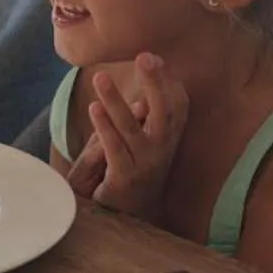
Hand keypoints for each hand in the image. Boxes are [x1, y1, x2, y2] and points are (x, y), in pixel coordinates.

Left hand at [75, 53, 187, 219]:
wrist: (127, 215)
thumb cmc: (134, 169)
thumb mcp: (144, 140)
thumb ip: (145, 116)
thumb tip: (148, 82)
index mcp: (170, 138)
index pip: (178, 105)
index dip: (169, 81)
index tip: (154, 57)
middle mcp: (162, 151)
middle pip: (164, 112)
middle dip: (155, 83)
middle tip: (144, 57)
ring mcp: (144, 165)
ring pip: (131, 128)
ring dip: (115, 101)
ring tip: (100, 78)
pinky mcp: (124, 178)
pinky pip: (114, 149)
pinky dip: (104, 127)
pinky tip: (94, 109)